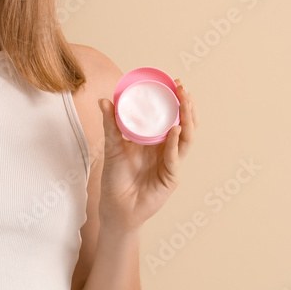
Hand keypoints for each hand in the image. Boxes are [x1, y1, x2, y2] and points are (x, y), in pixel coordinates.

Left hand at [96, 79, 197, 230]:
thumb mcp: (112, 146)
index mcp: (156, 141)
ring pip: (186, 139)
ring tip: (185, 103)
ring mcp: (171, 163)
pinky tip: (175, 130)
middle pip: (184, 125)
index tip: (175, 82)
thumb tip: (103, 100)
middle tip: (182, 89)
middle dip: (186, 106)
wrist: (115, 206)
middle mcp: (167, 150)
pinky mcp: (171, 178)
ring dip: (187, 120)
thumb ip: (111, 124)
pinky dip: (175, 144)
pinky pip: (175, 158)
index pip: (171, 117)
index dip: (176, 101)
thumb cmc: (116, 178)